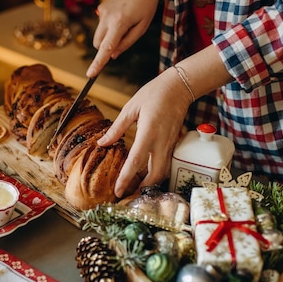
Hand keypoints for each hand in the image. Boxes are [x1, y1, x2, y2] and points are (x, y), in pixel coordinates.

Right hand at [86, 0, 166, 77]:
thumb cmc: (146, 4)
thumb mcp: (142, 27)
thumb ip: (127, 43)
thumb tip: (113, 55)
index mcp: (119, 24)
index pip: (105, 48)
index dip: (98, 63)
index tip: (90, 75)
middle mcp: (107, 18)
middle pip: (98, 44)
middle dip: (105, 48)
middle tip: (122, 40)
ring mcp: (102, 12)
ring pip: (98, 35)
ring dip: (108, 37)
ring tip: (124, 23)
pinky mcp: (101, 7)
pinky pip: (102, 24)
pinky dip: (109, 26)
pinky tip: (121, 15)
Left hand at [98, 69, 191, 196]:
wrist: (180, 87)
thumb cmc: (154, 94)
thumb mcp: (131, 108)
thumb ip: (117, 128)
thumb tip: (102, 143)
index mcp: (148, 132)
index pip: (136, 161)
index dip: (126, 178)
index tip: (117, 191)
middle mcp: (161, 142)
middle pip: (154, 175)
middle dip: (141, 188)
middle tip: (126, 193)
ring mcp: (170, 145)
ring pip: (162, 172)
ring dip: (150, 182)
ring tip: (134, 186)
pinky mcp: (174, 144)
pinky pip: (166, 164)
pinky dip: (156, 173)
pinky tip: (145, 174)